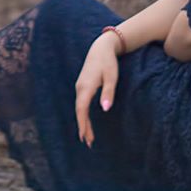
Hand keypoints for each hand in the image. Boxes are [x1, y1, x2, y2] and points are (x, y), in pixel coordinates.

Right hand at [74, 34, 119, 148]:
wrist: (101, 48)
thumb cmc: (108, 62)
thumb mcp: (111, 76)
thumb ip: (108, 92)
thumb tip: (105, 108)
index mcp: (86, 87)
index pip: (82, 109)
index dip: (83, 124)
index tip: (85, 137)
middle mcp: (80, 88)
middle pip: (79, 111)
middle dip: (83, 127)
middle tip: (88, 142)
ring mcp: (80, 86)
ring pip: (79, 108)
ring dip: (83, 121)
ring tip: (88, 136)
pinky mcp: (83, 85)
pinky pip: (81, 103)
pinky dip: (83, 114)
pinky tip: (87, 120)